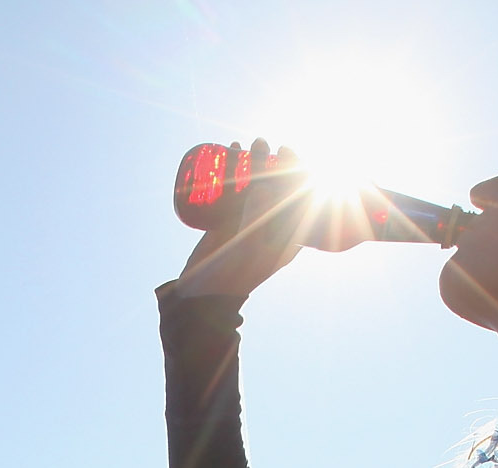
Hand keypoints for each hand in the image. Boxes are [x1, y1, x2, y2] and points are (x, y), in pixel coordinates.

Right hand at [170, 141, 310, 299]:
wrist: (202, 296)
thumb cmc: (229, 276)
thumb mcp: (248, 246)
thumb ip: (258, 218)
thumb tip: (265, 187)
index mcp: (286, 238)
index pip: (295, 198)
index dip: (292, 170)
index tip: (283, 150)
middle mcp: (270, 229)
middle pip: (274, 188)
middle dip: (268, 162)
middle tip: (259, 142)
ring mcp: (249, 226)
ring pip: (253, 187)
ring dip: (248, 164)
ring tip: (240, 144)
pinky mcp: (229, 225)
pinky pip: (232, 194)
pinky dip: (230, 174)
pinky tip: (226, 158)